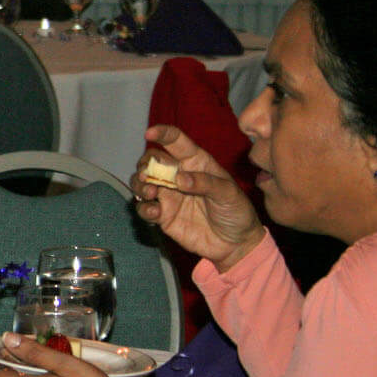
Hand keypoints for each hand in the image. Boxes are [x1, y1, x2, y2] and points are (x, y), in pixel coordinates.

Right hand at [132, 125, 265, 270]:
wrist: (235, 244)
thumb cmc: (236, 211)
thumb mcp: (229, 194)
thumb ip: (205, 183)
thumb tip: (179, 179)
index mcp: (195, 162)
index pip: (176, 141)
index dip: (162, 133)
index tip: (149, 133)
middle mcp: (177, 175)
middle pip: (151, 161)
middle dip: (145, 165)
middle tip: (147, 176)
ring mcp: (168, 196)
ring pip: (142, 183)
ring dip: (140, 186)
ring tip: (150, 193)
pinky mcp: (162, 215)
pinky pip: (144, 208)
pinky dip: (144, 208)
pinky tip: (154, 213)